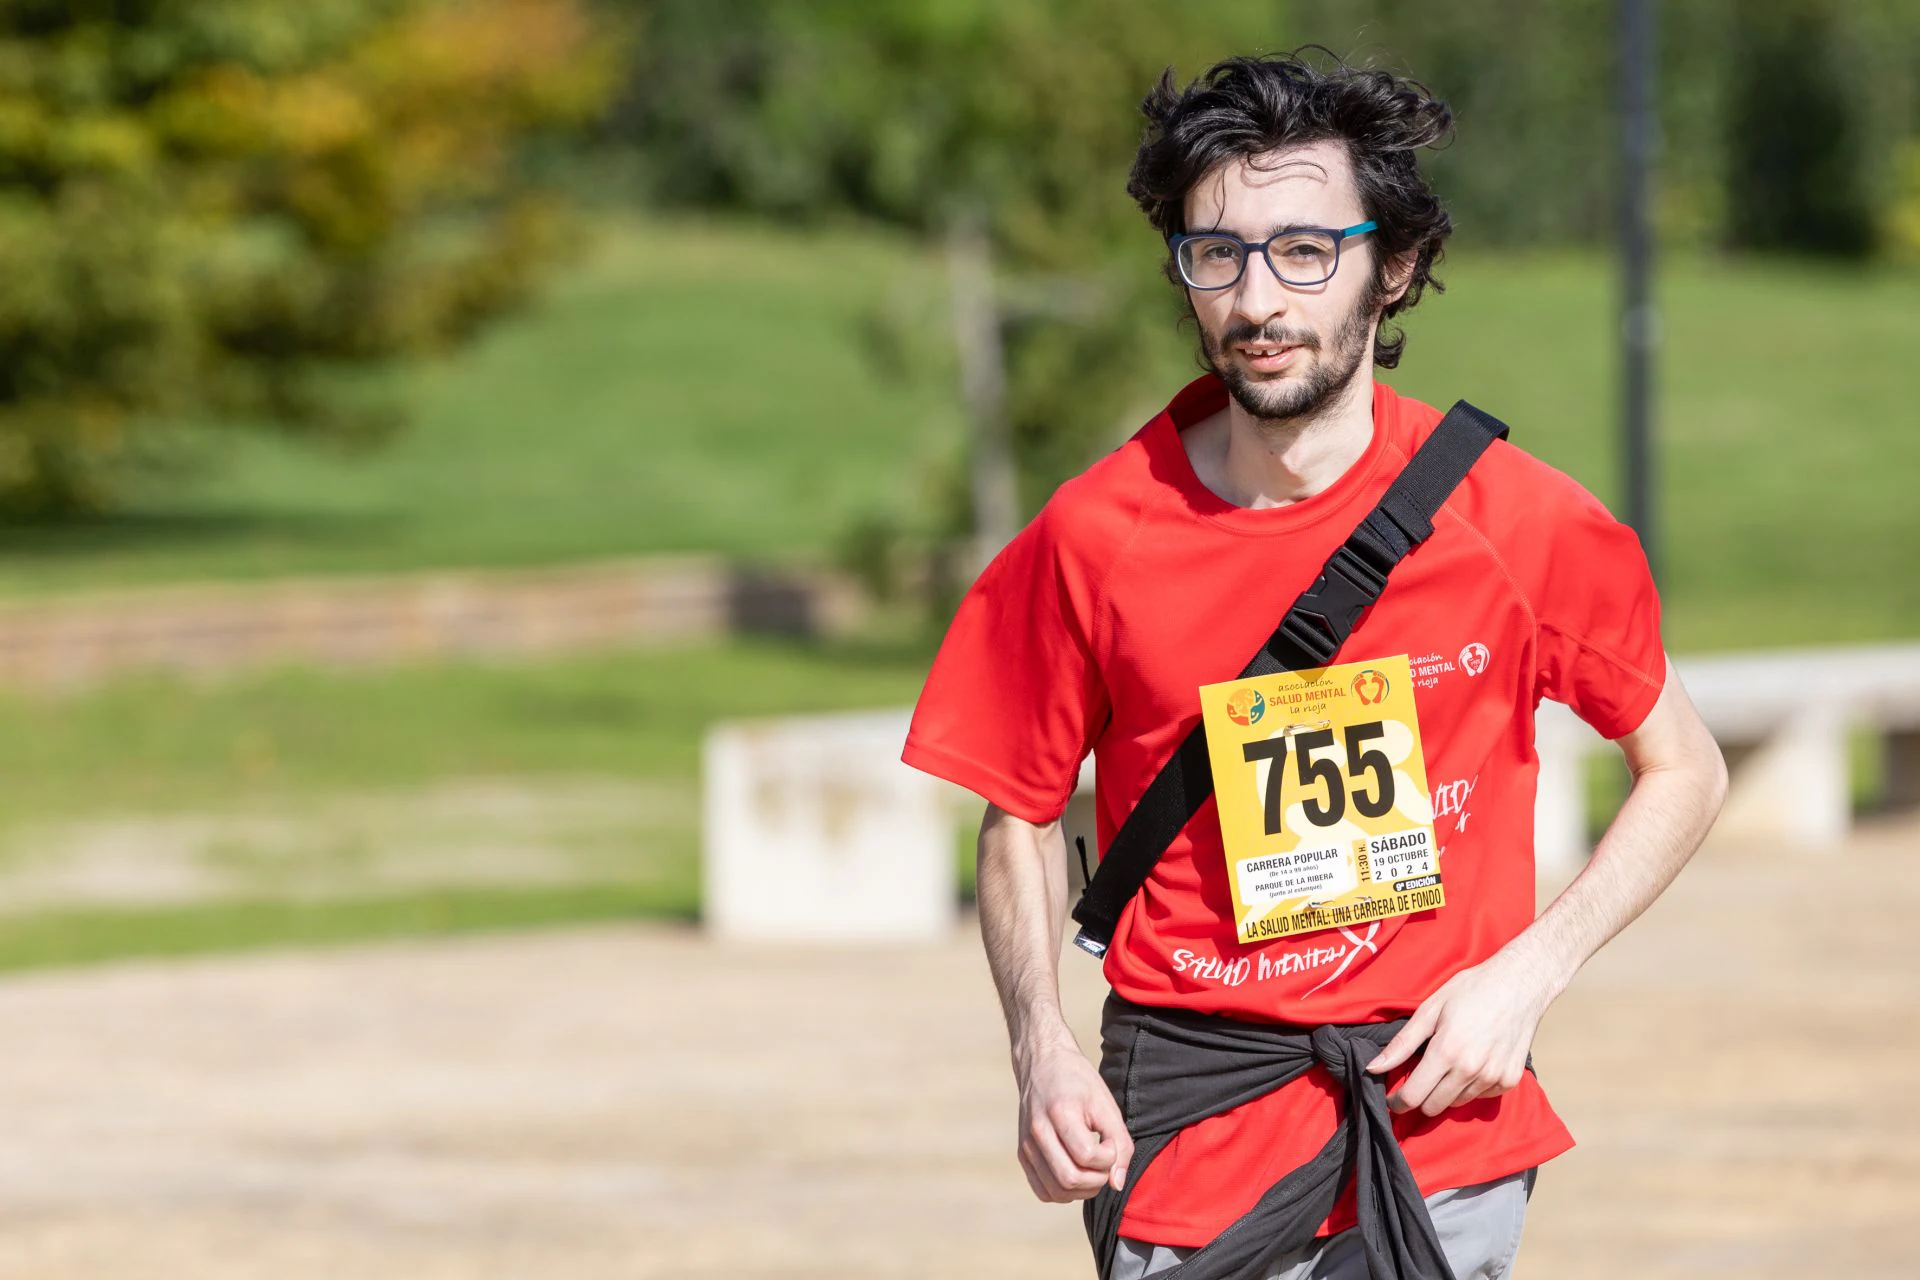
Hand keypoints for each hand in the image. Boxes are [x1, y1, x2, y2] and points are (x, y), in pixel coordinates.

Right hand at [1014, 1036, 1133, 1201]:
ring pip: (1056, 1192)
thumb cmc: (1078, 1081)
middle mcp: (1037, 1131)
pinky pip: (1044, 1191)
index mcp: (1059, 1112)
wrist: (1042, 1063)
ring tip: (1093, 1169)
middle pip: (1070, 1179)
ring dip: (1082, 1190)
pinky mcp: (1023, 1154)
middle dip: (1097, 1180)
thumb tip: (1117, 1183)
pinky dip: (1064, 1192)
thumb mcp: (1106, 1104)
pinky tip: (1076, 1173)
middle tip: (1105, 1162)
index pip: (1087, 1156)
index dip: (1109, 1157)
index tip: (1111, 1142)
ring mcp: (1026, 1145)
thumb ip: (1120, 1143)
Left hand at [1363, 946, 1559, 1116]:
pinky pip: (1481, 1096)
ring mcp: (1493, 1078)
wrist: (1520, 984)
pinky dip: (1471, 1087)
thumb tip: (1373, 1068)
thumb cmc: (1470, 990)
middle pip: (1434, 1107)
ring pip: (1457, 1103)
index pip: (1413, 1096)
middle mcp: (1471, 1071)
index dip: (1397, 1102)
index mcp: (1446, 1052)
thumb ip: (1401, 1044)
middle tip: (1418, 1080)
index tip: (1392, 1099)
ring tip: (1447, 1065)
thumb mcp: (1430, 1009)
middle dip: (1420, 1099)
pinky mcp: (1510, 1080)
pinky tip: (1471, 1063)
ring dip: (1446, 1092)